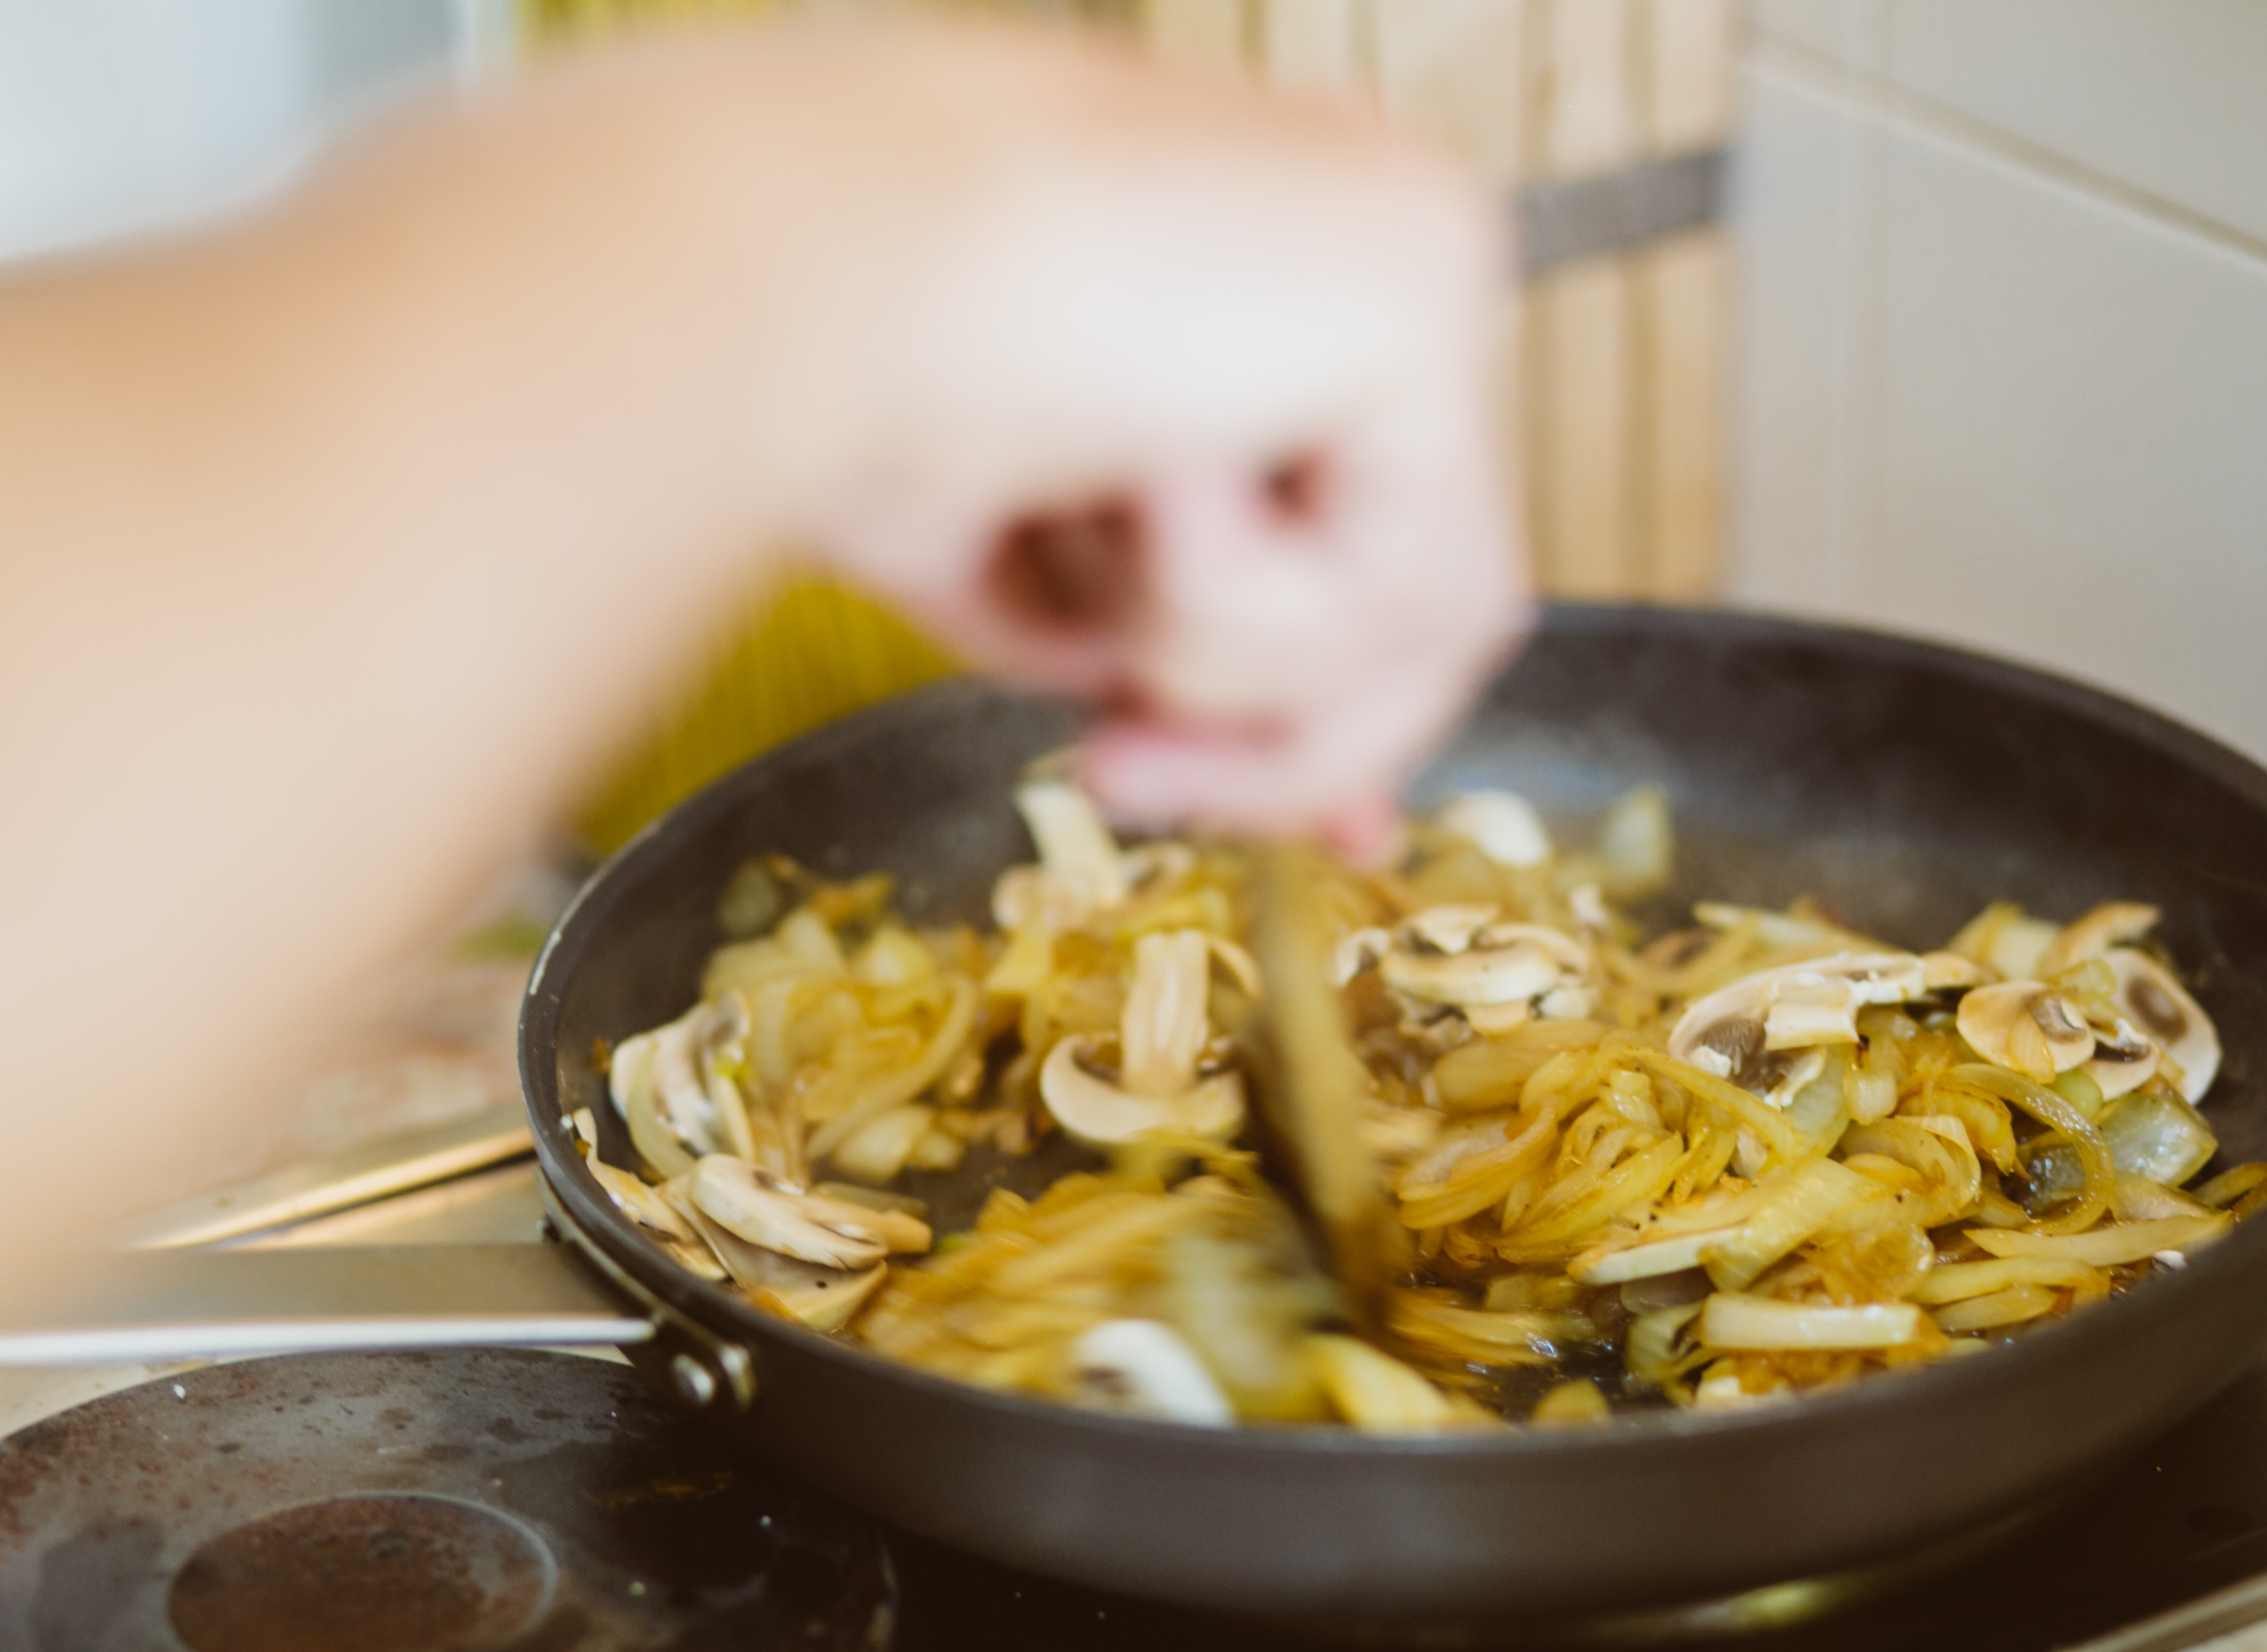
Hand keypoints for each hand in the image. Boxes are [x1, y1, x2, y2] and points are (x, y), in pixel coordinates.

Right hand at [760, 23, 1531, 851]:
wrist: (781, 280)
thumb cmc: (849, 389)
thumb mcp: (1072, 574)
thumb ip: (1215, 665)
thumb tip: (1351, 817)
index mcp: (1297, 271)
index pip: (1402, 530)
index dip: (1345, 698)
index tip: (1315, 822)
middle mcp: (1380, 245)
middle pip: (1430, 593)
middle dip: (1278, 739)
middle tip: (1116, 774)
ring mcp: (1419, 255)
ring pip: (1425, 614)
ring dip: (1219, 662)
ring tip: (1081, 537)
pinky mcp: (1420, 289)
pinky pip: (1403, 581)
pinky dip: (1241, 607)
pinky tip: (1140, 468)